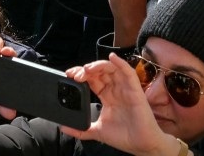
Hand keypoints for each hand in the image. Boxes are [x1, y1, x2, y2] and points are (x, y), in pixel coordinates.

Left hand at [61, 53, 176, 155]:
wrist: (140, 145)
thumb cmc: (123, 137)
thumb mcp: (97, 131)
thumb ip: (80, 130)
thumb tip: (63, 127)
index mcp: (107, 96)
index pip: (92, 79)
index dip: (81, 75)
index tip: (70, 76)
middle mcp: (115, 89)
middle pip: (100, 72)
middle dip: (86, 70)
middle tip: (76, 75)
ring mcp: (125, 88)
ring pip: (111, 68)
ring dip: (98, 65)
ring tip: (87, 69)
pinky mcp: (135, 90)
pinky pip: (128, 72)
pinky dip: (121, 63)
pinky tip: (112, 58)